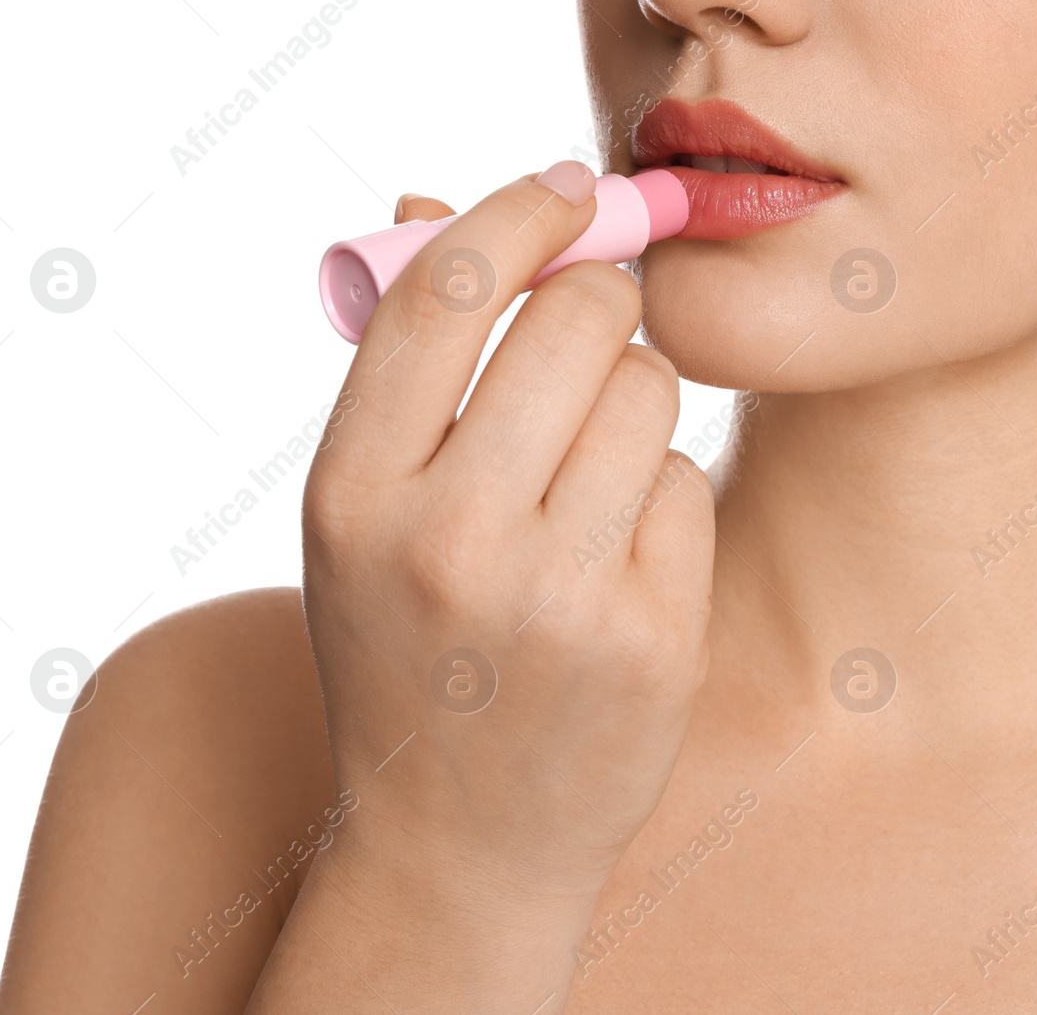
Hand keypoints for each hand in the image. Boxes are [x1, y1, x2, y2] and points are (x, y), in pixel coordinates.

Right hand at [301, 161, 715, 905]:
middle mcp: (449, 540)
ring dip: (631, 404)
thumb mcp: (360, 518)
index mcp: (352, 493)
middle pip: (578, 318)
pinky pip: (685, 483)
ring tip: (587, 476)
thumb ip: (400, 366)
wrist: (458, 846)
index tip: (564, 190)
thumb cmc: (408, 652)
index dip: (518, 212)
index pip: (448, 288)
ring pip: (648, 390)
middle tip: (592, 332)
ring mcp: (559, 597)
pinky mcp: (654, 640)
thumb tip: (432, 202)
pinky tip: (617, 564)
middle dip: (600, 302)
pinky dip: (660, 498)